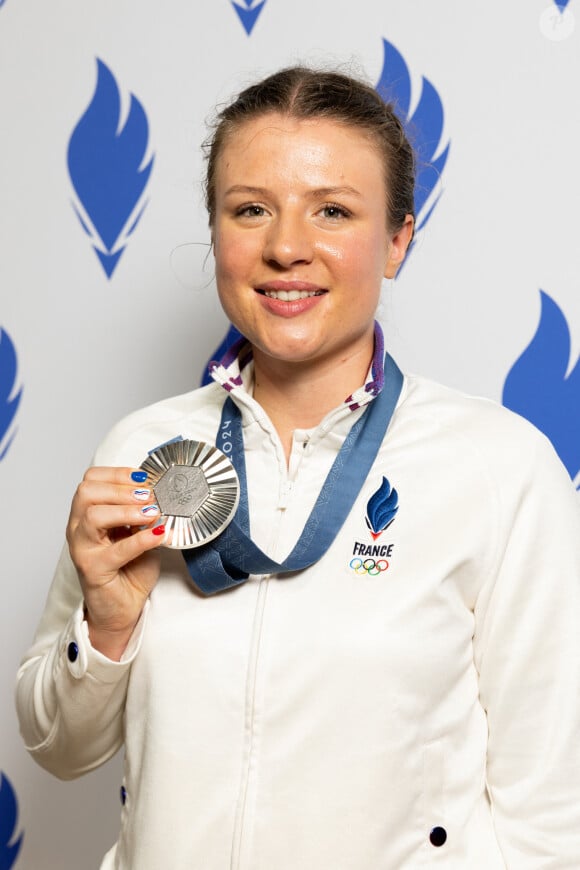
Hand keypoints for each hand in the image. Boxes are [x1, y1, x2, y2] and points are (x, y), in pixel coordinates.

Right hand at [66, 466, 164, 658]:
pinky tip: (160, 535)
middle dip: (121, 488)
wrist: (123, 608)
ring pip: (93, 517)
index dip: (118, 474)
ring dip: (127, 510)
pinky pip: (117, 550)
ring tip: (153, 513)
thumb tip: (159, 492)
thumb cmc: (130, 568)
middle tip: (149, 495)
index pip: (91, 480)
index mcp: (86, 513)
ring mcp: (83, 549)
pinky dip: (141, 539)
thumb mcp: (138, 531)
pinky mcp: (93, 570)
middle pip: (86, 493)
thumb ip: (142, 512)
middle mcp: (78, 528)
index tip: (144, 477)